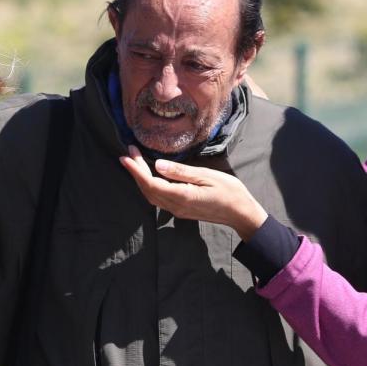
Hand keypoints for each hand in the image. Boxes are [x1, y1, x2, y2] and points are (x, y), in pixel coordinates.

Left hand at [119, 145, 268, 240]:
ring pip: (151, 195)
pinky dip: (149, 186)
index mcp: (181, 196)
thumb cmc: (228, 191)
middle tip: (129, 152)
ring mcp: (177, 210)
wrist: (240, 213)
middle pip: (147, 189)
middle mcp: (175, 206)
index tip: (126, 155)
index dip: (136, 169)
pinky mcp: (180, 210)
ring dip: (140, 179)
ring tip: (134, 162)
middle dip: (135, 171)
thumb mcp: (206, 176)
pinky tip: (149, 175)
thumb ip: (180, 172)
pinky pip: (158, 198)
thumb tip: (157, 165)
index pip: (150, 182)